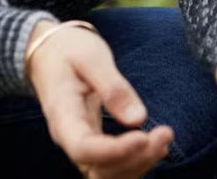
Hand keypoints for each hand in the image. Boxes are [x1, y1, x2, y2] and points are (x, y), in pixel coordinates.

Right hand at [24, 19, 173, 178]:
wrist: (51, 53)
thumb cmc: (69, 50)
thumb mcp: (91, 57)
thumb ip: (113, 86)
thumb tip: (138, 119)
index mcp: (62, 115)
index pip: (83, 148)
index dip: (114, 151)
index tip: (143, 136)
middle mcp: (69, 137)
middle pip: (99, 169)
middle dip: (135, 158)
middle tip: (165, 133)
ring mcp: (80, 143)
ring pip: (107, 174)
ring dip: (138, 164)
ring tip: (164, 140)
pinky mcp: (93, 144)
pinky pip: (111, 166)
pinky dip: (135, 162)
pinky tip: (156, 147)